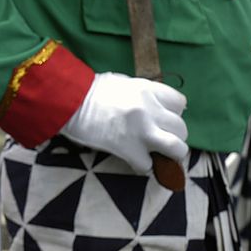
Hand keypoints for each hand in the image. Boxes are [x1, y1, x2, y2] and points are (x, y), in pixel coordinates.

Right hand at [59, 72, 188, 174]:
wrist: (69, 102)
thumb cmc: (90, 91)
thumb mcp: (122, 84)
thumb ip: (142, 94)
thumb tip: (155, 105)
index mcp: (148, 90)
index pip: (180, 104)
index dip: (174, 114)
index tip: (164, 119)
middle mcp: (150, 109)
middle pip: (181, 128)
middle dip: (173, 136)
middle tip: (161, 140)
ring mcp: (141, 131)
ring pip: (176, 148)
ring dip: (170, 155)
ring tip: (160, 156)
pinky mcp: (128, 149)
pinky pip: (148, 165)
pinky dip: (143, 166)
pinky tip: (135, 161)